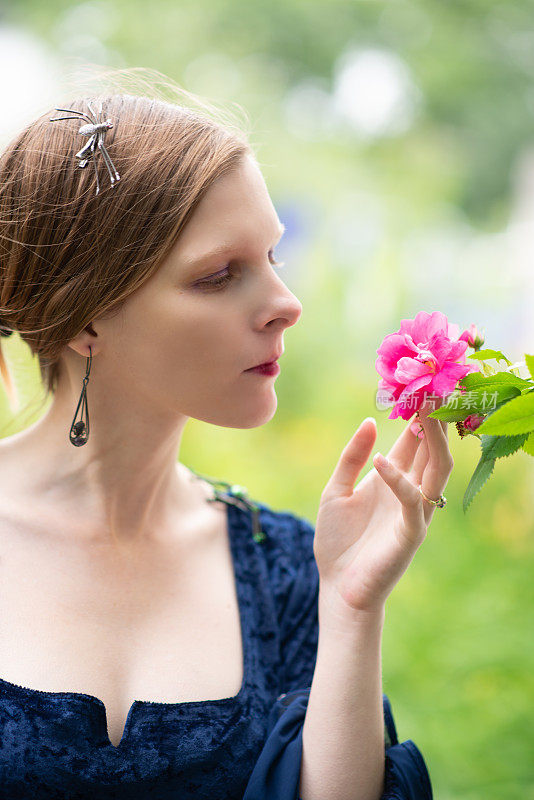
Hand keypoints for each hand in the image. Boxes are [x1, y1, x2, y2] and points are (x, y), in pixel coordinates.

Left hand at [314, 400, 452, 616]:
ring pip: (437, 471)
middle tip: (431, 390)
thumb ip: (351, 458)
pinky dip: (398, 480)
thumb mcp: (335, 491)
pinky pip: (413, 502)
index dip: (418, 416)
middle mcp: (410, 492)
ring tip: (424, 413)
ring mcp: (415, 513)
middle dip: (434, 421)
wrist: (337, 587)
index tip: (419, 386)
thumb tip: (369, 422)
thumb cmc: (337, 541)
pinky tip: (381, 461)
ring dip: (433, 442)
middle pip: (433, 450)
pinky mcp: (411, 534)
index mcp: (393, 480)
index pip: (414, 442)